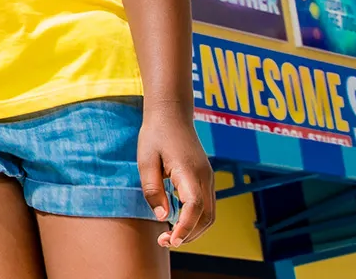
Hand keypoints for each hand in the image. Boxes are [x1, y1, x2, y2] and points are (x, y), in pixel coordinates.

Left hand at [139, 106, 215, 246]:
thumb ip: (153, 189)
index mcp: (189, 171)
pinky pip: (207, 206)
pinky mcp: (205, 178)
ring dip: (193, 229)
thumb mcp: (145, 161)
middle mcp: (204, 177)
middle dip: (188, 234)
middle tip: (164, 242)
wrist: (172, 113)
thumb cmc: (155, 135)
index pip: (194, 207)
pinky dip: (195, 219)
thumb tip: (163, 217)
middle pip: (206, 217)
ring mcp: (208, 178)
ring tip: (171, 235)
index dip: (185, 227)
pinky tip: (177, 221)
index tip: (172, 241)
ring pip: (210, 214)